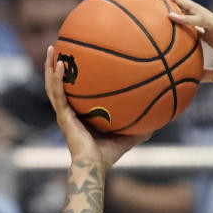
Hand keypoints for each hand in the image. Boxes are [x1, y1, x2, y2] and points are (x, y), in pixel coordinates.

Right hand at [43, 46, 148, 168]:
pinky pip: (57, 93)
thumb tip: (162, 119)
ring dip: (51, 66)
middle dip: (58, 65)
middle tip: (60, 47)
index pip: (74, 91)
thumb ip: (142, 126)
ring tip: (53, 48)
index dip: (74, 76)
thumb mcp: (129, 136)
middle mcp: (69, 111)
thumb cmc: (109, 155)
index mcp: (80, 113)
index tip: (78, 58)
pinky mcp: (62, 116)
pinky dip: (57, 79)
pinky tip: (60, 65)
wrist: (95, 166)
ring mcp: (64, 113)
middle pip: (60, 83)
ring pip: (53, 85)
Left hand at [159, 0, 212, 85]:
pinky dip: (186, 18)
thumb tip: (190, 79)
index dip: (181, 18)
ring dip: (178, 1)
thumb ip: (205, 74)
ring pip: (195, 9)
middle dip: (177, 1)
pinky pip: (200, 21)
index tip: (166, 15)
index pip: (195, 24)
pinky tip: (172, 16)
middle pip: (193, 11)